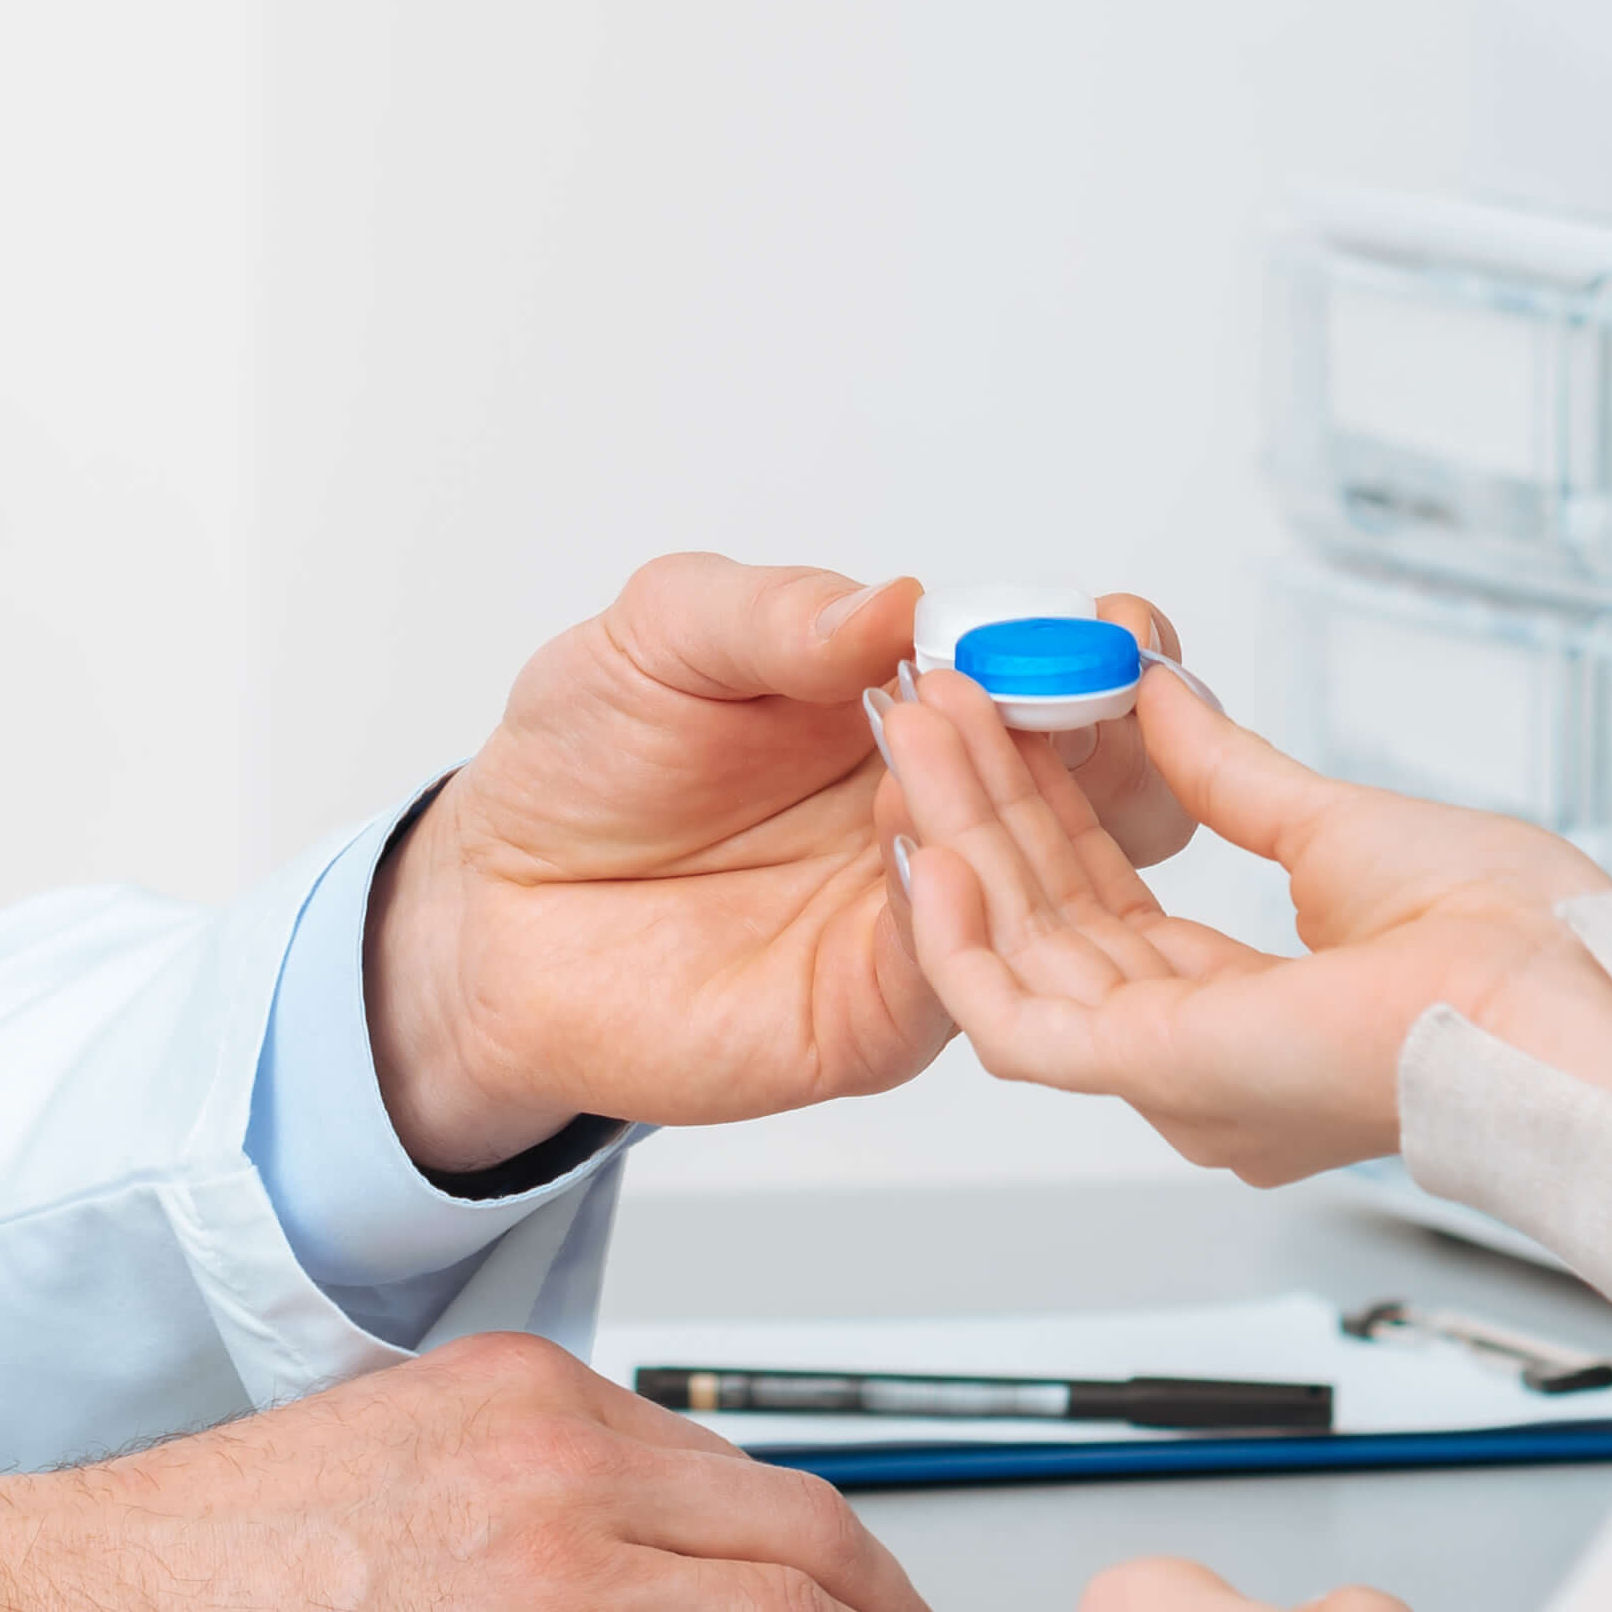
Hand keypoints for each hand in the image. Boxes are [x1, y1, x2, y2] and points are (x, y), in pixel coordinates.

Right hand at [0, 1332, 1008, 1611]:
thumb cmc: (214, 1550)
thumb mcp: (391, 1440)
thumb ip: (512, 1467)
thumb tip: (606, 1522)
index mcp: (529, 1391)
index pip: (729, 1462)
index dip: (833, 1532)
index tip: (872, 1576)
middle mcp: (566, 1461)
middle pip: (798, 1526)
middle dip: (898, 1598)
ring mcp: (564, 1571)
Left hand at [369, 561, 1195, 1166]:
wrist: (500, 910)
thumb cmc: (589, 757)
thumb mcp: (661, 637)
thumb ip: (777, 615)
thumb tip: (898, 600)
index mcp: (922, 699)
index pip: (1059, 669)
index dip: (1096, 646)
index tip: (1105, 625)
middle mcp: (950, 807)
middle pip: (1105, 782)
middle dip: (1111, 732)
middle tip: (1067, 688)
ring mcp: (928, 912)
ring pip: (1056, 884)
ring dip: (1034, 812)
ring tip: (952, 750)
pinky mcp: (882, 1012)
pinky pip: (963, 975)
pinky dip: (959, 913)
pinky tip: (916, 851)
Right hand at [887, 662, 1611, 1183]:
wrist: (1557, 992)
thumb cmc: (1510, 942)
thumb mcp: (1337, 827)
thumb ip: (1231, 778)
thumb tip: (1159, 698)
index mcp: (1255, 1030)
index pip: (1111, 919)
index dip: (1044, 819)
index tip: (997, 730)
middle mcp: (1203, 1071)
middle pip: (1052, 931)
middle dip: (984, 813)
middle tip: (929, 711)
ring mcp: (1177, 1079)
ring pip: (1020, 959)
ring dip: (960, 841)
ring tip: (917, 737)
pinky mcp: (1159, 1073)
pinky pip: (1009, 1024)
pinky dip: (956, 942)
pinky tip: (932, 849)